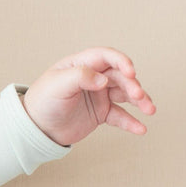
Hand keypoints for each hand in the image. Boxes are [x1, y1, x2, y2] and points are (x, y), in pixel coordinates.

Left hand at [20, 47, 154, 146]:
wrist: (36, 129)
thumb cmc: (42, 102)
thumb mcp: (57, 85)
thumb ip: (80, 76)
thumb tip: (104, 79)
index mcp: (81, 65)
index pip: (106, 57)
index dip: (121, 61)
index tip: (131, 72)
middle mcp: (93, 78)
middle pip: (120, 77)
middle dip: (133, 85)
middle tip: (139, 96)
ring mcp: (99, 95)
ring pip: (126, 94)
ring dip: (140, 101)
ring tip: (149, 110)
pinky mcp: (101, 113)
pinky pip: (120, 116)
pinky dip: (131, 122)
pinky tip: (141, 129)